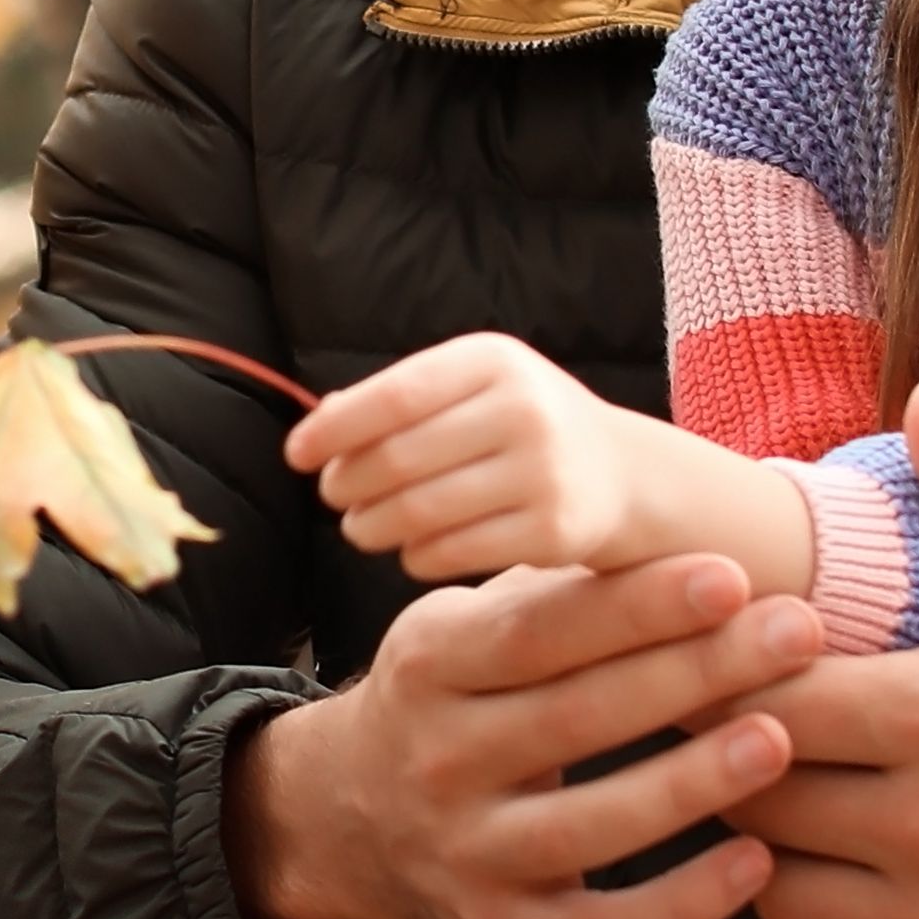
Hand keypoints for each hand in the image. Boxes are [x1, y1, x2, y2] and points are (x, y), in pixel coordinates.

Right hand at [225, 554, 811, 918]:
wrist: (343, 819)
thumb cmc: (449, 699)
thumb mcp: (463, 632)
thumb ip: (552, 597)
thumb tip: (681, 552)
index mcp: (429, 668)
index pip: (539, 633)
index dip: (636, 606)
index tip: (730, 575)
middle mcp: (437, 763)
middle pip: (576, 716)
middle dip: (695, 670)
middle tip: (797, 631)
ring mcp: (467, 855)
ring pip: (591, 828)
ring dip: (691, 784)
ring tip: (779, 739)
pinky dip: (683, 906)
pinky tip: (757, 861)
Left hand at [288, 332, 677, 581]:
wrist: (623, 476)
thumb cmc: (523, 427)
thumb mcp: (473, 389)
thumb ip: (400, 400)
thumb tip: (319, 422)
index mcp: (494, 361)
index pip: (395, 395)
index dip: (335, 428)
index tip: (296, 454)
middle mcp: (524, 410)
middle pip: (399, 458)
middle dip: (348, 484)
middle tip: (334, 496)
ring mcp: (543, 472)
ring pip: (419, 512)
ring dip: (371, 526)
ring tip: (361, 527)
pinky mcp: (554, 532)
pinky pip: (451, 552)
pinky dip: (414, 556)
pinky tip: (411, 549)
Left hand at [734, 384, 918, 918]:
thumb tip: (918, 405)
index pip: (764, 697)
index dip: (744, 676)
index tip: (767, 661)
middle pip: (753, 798)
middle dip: (748, 760)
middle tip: (775, 732)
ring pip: (776, 895)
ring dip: (778, 851)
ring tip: (817, 806)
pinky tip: (865, 888)